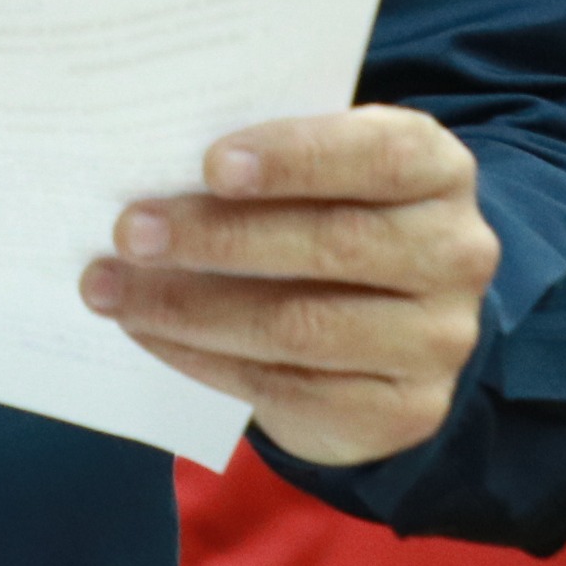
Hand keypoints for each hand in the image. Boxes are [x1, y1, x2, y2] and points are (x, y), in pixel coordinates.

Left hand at [78, 105, 499, 468]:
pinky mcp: (404, 411)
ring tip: (110, 289)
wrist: (388, 322)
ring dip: (191, 307)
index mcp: (437, 169)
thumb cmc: (328, 214)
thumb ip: (264, 160)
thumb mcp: (318, 171)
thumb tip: (151, 159)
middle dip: (217, 237)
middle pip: (334, 245)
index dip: (295, 157)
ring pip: (302, 325)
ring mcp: (438, 340)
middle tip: (128, 231)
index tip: (209, 164)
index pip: (378, 155)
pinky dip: (204, 359)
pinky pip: (289, 387)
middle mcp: (455, 252)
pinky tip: (148, 334)